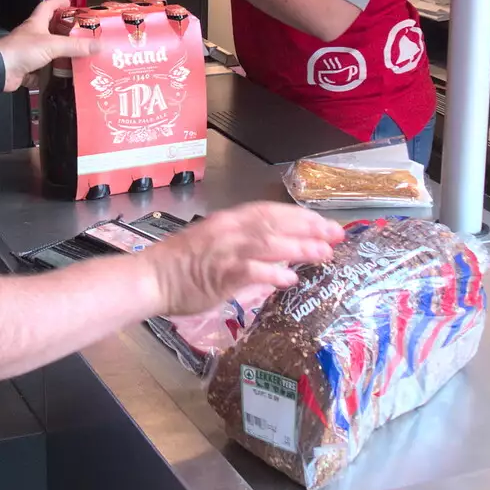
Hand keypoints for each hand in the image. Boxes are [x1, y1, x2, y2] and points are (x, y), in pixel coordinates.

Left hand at [0, 0, 95, 90]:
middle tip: (82, 36)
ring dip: (60, 56)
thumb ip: (75, 46)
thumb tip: (100, 45)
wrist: (0, 70)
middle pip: (50, 31)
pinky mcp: (26, 70)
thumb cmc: (23, 50)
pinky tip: (63, 78)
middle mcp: (31, 37)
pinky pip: (41, 72)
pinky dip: (51, 75)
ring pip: (47, 53)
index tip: (70, 2)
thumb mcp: (52, 45)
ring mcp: (28, 54)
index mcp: (36, 24)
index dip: (58, 3)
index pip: (47, 7)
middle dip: (64, 32)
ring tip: (79, 59)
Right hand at [146, 203, 343, 317]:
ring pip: (269, 243)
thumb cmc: (182, 264)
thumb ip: (246, 247)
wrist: (152, 277)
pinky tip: (291, 278)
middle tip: (337, 235)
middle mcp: (230, 229)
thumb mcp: (216, 244)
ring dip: (299, 247)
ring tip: (324, 254)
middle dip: (309, 228)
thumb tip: (279, 258)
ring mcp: (225, 250)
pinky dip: (273, 272)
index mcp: (230, 219)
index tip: (326, 224)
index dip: (302, 216)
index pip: (272, 211)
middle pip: (276, 223)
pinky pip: (251, 270)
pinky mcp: (220, 274)